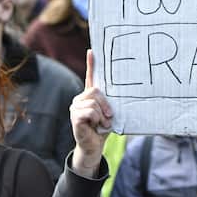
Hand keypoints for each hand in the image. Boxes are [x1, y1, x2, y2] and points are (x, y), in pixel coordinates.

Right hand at [71, 49, 113, 177]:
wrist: (95, 146)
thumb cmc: (103, 129)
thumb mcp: (109, 113)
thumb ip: (110, 103)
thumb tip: (122, 92)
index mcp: (90, 96)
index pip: (90, 76)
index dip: (91, 63)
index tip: (93, 50)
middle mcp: (80, 99)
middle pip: (95, 91)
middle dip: (106, 105)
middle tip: (109, 116)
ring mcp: (75, 107)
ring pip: (93, 103)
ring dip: (102, 115)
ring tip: (102, 124)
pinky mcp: (75, 117)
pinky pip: (90, 112)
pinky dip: (96, 120)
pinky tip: (96, 126)